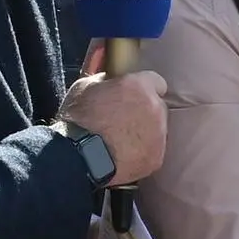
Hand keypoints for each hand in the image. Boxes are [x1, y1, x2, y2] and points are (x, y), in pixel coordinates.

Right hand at [59, 67, 167, 184]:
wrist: (81, 159)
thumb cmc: (79, 121)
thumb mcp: (84, 89)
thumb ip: (103, 81)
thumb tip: (108, 81)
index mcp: (139, 87)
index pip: (156, 80)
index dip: (144, 87)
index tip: (134, 94)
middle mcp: (155, 108)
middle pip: (157, 106)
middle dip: (143, 110)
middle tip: (122, 119)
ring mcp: (160, 134)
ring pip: (157, 129)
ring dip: (144, 131)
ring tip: (120, 139)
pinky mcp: (157, 157)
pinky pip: (154, 150)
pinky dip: (142, 151)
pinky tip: (124, 153)